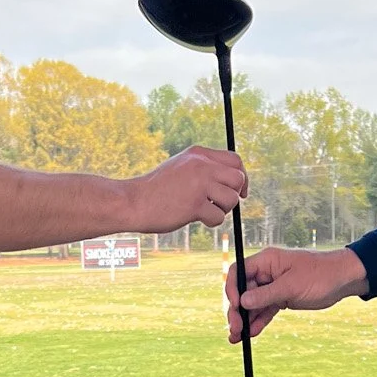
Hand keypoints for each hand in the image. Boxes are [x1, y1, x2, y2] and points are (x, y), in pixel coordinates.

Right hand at [125, 146, 247, 234]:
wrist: (133, 201)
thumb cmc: (157, 189)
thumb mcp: (181, 167)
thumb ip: (204, 168)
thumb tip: (234, 181)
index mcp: (198, 154)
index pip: (235, 160)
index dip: (242, 177)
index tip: (240, 191)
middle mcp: (201, 165)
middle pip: (238, 179)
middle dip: (234, 195)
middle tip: (219, 204)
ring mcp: (199, 184)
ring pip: (232, 199)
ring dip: (222, 210)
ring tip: (203, 211)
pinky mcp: (194, 205)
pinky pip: (218, 217)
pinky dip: (210, 222)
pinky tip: (195, 219)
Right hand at [223, 246, 369, 341]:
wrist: (343, 280)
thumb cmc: (320, 274)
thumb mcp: (292, 285)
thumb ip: (266, 294)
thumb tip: (242, 302)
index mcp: (267, 261)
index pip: (238, 272)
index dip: (231, 289)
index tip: (234, 306)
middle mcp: (267, 273)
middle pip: (243, 291)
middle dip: (237, 311)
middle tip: (235, 329)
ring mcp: (273, 286)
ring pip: (252, 304)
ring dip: (245, 320)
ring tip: (237, 338)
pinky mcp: (281, 298)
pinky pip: (265, 311)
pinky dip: (258, 322)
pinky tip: (251, 334)